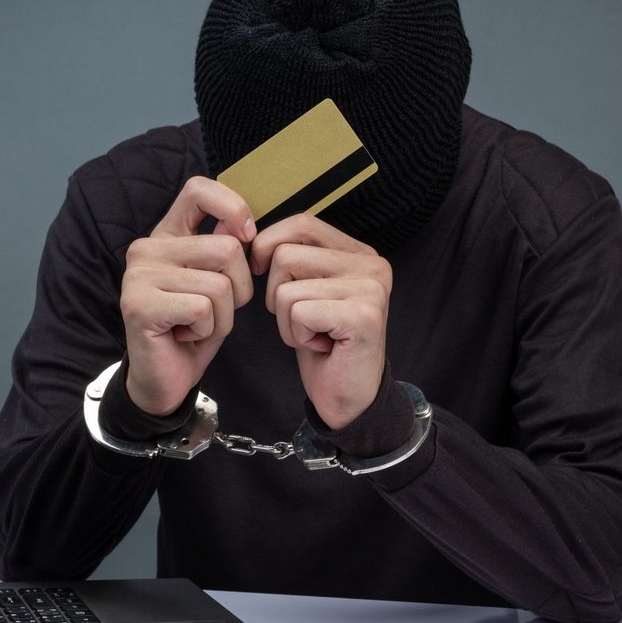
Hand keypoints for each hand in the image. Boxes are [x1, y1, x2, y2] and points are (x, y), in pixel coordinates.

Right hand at [120, 177, 254, 415]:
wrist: (164, 380)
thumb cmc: (194, 329)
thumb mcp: (218, 283)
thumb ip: (225, 249)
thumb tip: (242, 226)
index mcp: (167, 235)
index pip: (199, 189)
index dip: (233, 208)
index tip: (247, 238)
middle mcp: (147, 248)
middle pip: (227, 249)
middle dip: (239, 289)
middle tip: (214, 312)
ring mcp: (138, 276)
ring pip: (219, 284)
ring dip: (223, 316)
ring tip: (197, 326)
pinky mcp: (139, 305)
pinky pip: (203, 309)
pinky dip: (208, 330)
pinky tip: (185, 336)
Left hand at [250, 214, 391, 429]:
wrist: (348, 398)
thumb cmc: (323, 344)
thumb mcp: (307, 291)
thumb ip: (294, 258)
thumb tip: (249, 236)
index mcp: (360, 254)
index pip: (302, 224)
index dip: (270, 244)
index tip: (262, 271)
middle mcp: (372, 265)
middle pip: (286, 255)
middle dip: (277, 294)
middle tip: (304, 321)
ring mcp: (371, 289)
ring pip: (286, 287)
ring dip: (287, 320)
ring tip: (314, 335)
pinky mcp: (362, 316)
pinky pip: (297, 311)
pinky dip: (297, 335)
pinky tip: (320, 346)